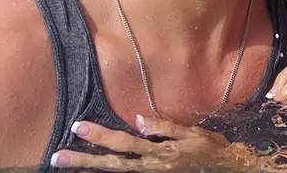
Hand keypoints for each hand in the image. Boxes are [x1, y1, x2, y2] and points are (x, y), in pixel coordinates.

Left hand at [49, 117, 253, 170]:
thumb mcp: (192, 135)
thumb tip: (138, 119)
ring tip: (65, 167)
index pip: (123, 143)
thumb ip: (165, 127)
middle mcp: (151, 168)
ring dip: (89, 171)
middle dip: (83, 159)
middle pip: (111, 164)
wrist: (228, 170)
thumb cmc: (211, 150)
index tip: (78, 126)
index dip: (99, 135)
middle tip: (57, 155)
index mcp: (159, 153)